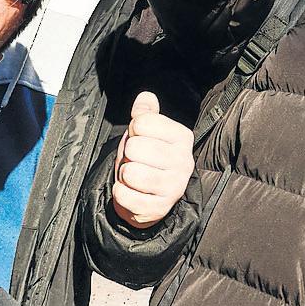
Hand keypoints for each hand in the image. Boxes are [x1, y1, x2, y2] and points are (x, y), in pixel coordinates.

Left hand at [108, 92, 192, 228]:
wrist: (150, 194)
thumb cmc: (146, 157)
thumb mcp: (146, 132)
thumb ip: (146, 113)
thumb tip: (146, 97)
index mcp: (182, 137)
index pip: (142, 122)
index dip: (133, 130)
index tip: (140, 139)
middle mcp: (184, 162)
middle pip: (135, 147)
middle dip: (127, 154)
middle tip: (136, 160)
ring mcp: (174, 187)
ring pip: (131, 172)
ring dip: (124, 174)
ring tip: (134, 176)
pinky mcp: (159, 208)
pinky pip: (124, 195)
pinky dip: (120, 192)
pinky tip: (131, 192)